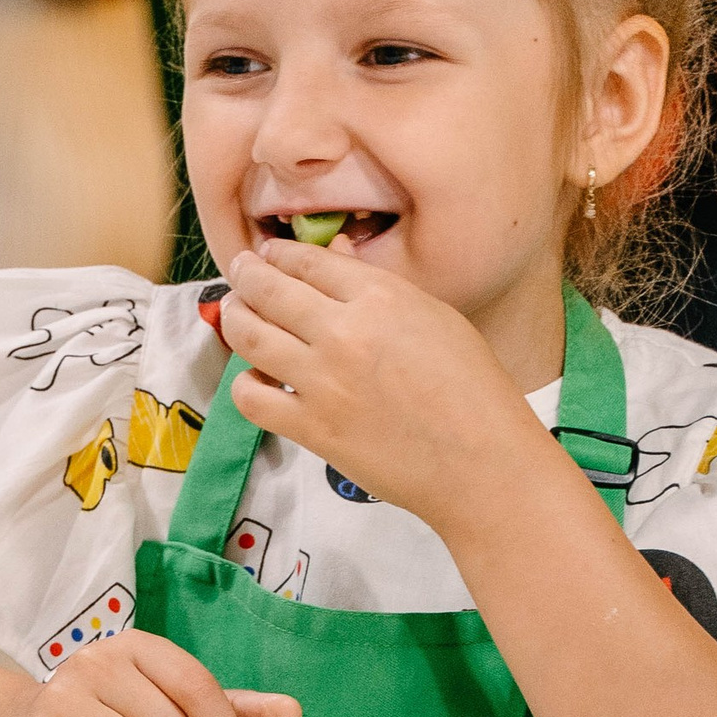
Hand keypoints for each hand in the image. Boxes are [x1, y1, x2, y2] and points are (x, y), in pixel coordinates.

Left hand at [220, 239, 547, 533]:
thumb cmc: (473, 389)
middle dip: (247, 276)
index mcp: (381, 297)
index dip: (279, 254)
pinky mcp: (311, 428)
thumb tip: (335, 260)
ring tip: (236, 316)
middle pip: (269, 290)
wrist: (480, 463)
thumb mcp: (436, 317)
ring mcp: (322, 382)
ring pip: (249, 338)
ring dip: (235, 320)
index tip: (268, 253)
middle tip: (241, 273)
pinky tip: (255, 379)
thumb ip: (380, 289)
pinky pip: (251, 398)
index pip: (308, 261)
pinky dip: (244, 383)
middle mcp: (344, 332)